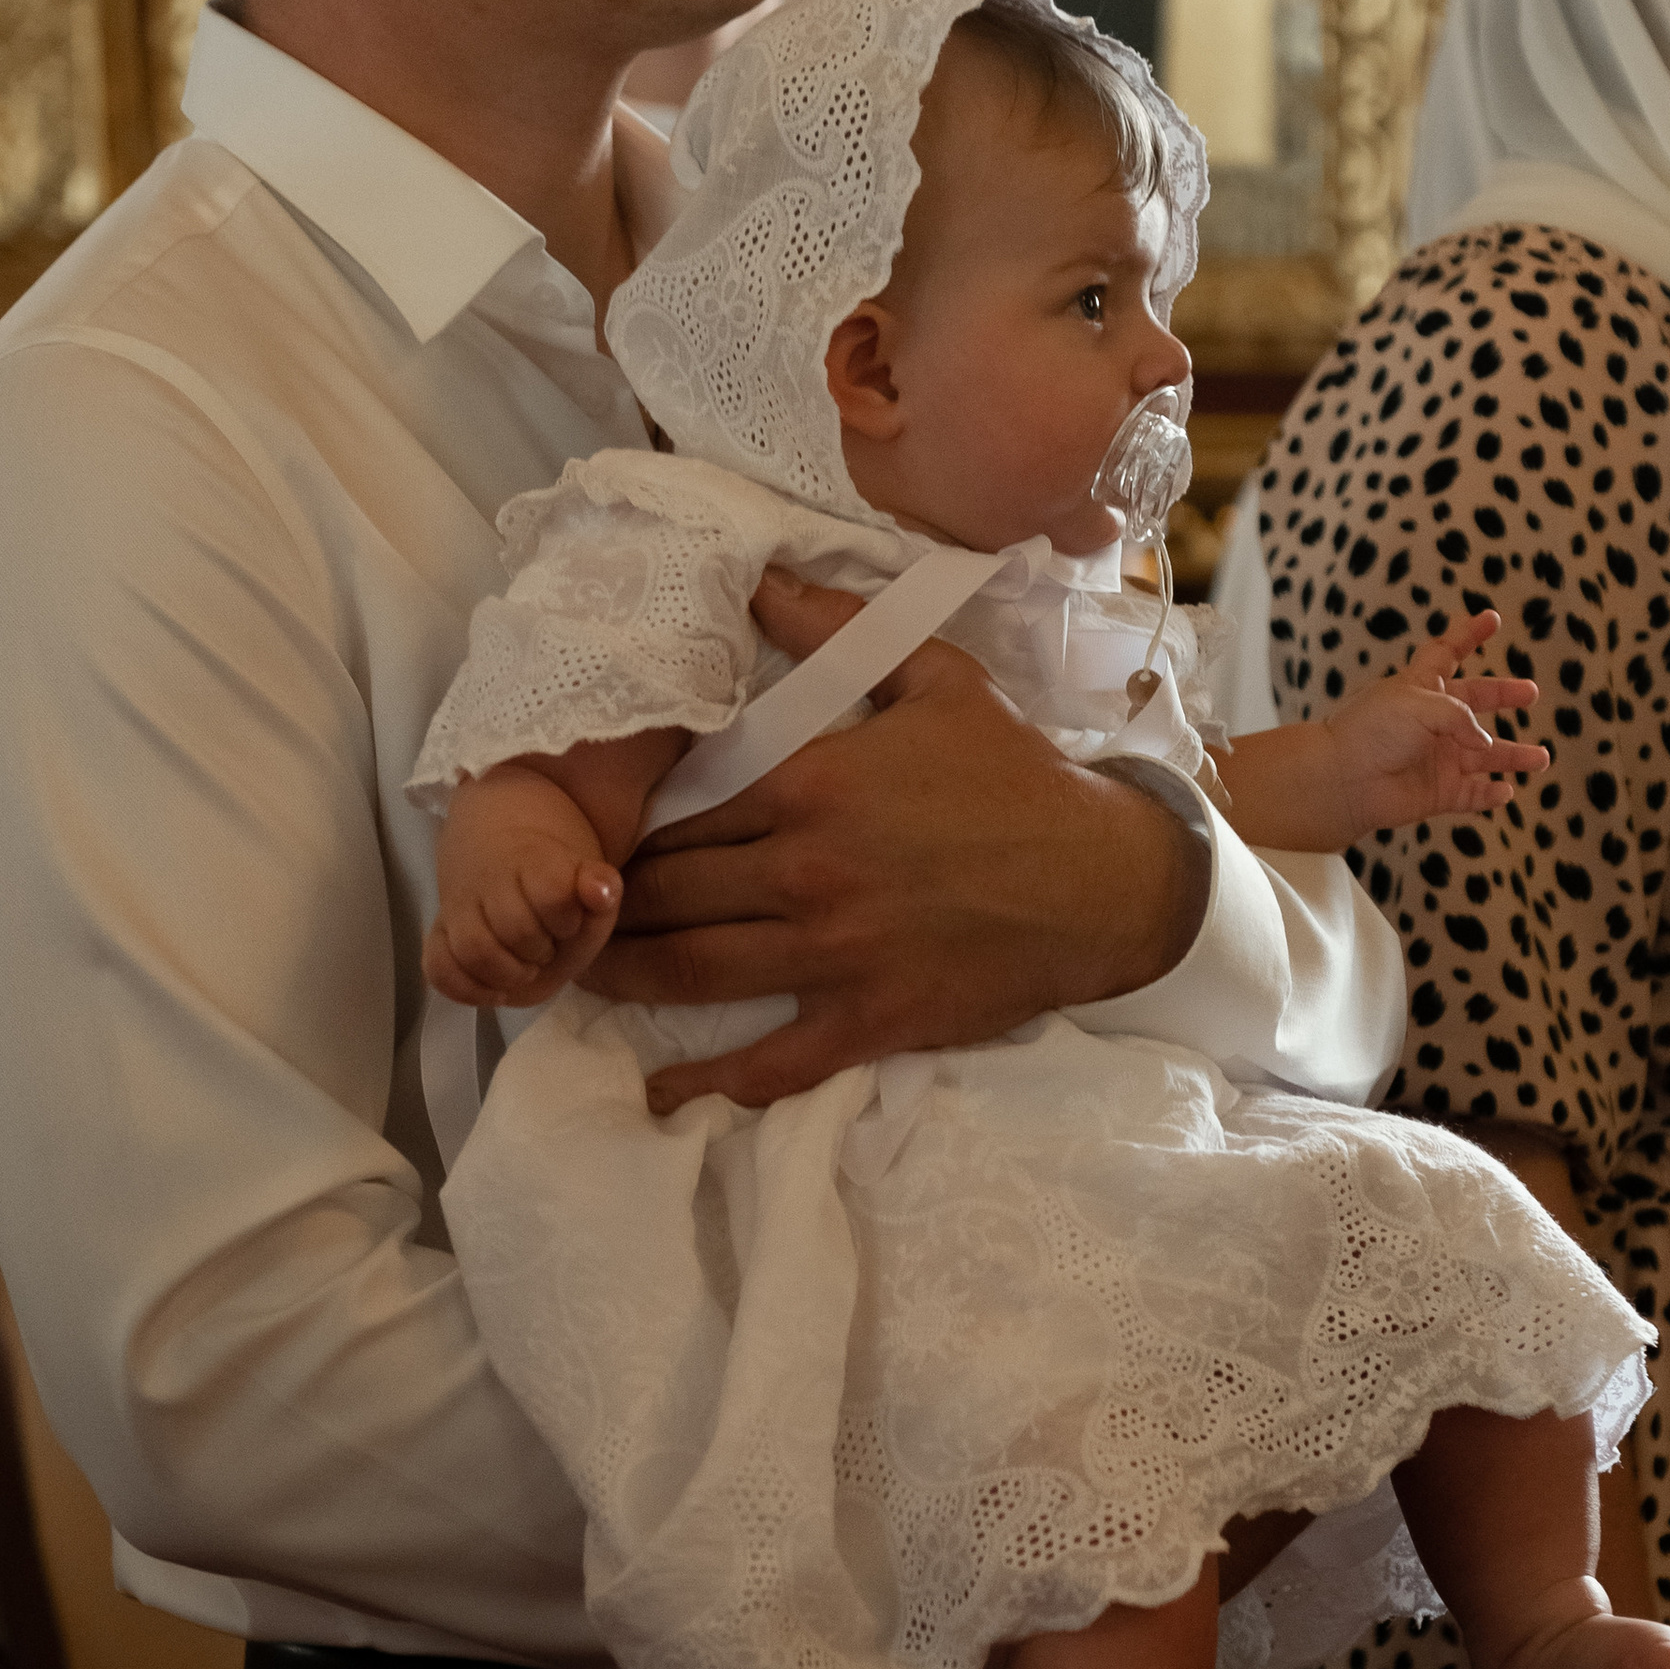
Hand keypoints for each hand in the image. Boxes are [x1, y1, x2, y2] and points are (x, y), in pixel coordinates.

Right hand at [427, 769, 620, 1008]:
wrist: (501, 841)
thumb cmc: (554, 871)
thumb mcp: (588, 874)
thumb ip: (602, 887)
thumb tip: (600, 893)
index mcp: (532, 859)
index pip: (551, 895)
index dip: (566, 919)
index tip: (569, 921)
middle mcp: (488, 879)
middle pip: (514, 930)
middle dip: (540, 950)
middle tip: (547, 947)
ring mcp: (457, 906)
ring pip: (473, 951)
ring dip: (507, 973)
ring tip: (525, 970)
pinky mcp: (439, 932)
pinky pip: (438, 967)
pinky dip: (467, 989)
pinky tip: (496, 991)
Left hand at [588, 571, 1209, 1108]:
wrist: (1105, 880)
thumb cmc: (1019, 776)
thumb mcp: (939, 679)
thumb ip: (840, 628)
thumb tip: (759, 577)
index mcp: (813, 785)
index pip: (681, 806)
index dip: (624, 821)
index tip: (590, 830)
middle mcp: (807, 871)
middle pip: (669, 890)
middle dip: (608, 898)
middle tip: (565, 903)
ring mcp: (833, 953)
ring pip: (692, 969)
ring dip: (623, 974)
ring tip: (576, 972)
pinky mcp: (867, 1019)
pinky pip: (771, 1061)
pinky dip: (710, 1081)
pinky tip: (663, 1091)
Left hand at [1219, 610, 1548, 851]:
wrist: (1344, 779)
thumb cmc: (1373, 732)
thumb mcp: (1421, 704)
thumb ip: (1462, 717)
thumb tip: (1485, 743)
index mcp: (1421, 688)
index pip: (1447, 652)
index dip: (1469, 634)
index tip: (1492, 619)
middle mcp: (1431, 722)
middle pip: (1475, 703)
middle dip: (1504, 696)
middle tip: (1531, 693)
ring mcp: (1436, 758)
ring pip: (1484, 756)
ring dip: (1512, 757)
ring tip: (1541, 758)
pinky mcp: (1437, 793)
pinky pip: (1471, 794)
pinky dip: (1490, 794)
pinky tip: (1505, 791)